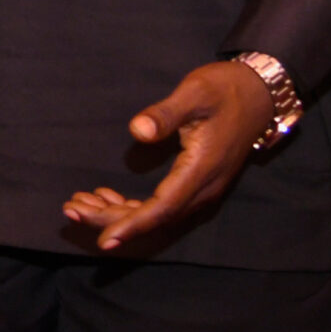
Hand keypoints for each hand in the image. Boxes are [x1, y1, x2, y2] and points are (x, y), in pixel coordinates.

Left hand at [61, 60, 275, 251]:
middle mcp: (204, 188)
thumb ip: (167, 113)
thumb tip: (138, 130)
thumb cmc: (224, 90)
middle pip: (155, 217)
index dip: (134, 225)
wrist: (259, 95)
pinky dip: (133, 206)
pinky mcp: (198, 184)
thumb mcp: (195, 93)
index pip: (163, 208)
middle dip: (112, 219)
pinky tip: (105, 196)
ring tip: (79, 205)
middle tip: (71, 211)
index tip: (105, 240)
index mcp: (202, 169)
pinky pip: (163, 205)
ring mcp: (203, 189)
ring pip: (157, 214)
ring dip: (118, 213)